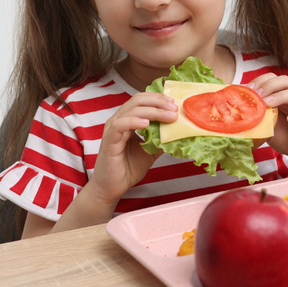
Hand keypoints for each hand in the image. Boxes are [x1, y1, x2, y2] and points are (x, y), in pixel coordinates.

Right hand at [87, 92, 175, 206]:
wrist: (113, 187)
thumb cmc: (129, 168)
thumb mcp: (151, 151)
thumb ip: (161, 140)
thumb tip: (179, 132)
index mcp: (128, 120)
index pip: (142, 101)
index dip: (159, 99)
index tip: (175, 104)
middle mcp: (119, 121)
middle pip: (137, 100)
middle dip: (158, 102)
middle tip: (174, 108)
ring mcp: (112, 129)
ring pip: (131, 110)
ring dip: (153, 111)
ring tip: (168, 116)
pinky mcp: (108, 140)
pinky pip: (120, 125)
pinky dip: (134, 121)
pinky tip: (147, 124)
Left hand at [247, 73, 287, 172]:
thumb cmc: (283, 137)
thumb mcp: (265, 126)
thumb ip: (256, 117)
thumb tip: (235, 112)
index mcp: (281, 96)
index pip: (272, 79)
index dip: (260, 81)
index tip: (247, 90)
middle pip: (285, 81)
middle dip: (269, 85)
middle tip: (257, 95)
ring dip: (281, 96)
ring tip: (268, 104)